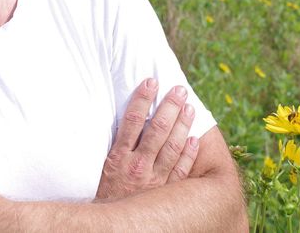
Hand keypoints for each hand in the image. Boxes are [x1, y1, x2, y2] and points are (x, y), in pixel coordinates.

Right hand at [95, 78, 198, 200]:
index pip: (132, 121)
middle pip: (157, 130)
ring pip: (172, 146)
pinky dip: (189, 154)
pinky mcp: (165, 192)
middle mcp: (137, 166)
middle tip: (179, 90)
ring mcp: (154, 179)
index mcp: (119, 157)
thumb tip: (127, 122)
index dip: (142, 99)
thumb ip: (116, 147)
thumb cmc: (105, 195)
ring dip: (182, 125)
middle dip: (169, 107)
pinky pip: (181, 170)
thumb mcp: (104, 169)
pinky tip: (196, 139)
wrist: (109, 227)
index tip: (151, 81)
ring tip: (190, 107)